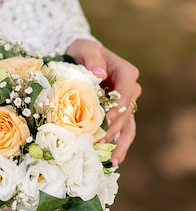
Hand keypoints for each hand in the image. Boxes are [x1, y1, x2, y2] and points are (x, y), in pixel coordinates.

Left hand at [66, 39, 140, 164]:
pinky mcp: (117, 115)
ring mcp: (124, 104)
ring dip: (120, 143)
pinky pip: (121, 132)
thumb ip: (92, 59)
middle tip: (99, 141)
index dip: (117, 107)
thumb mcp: (85, 49)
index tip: (106, 121)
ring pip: (128, 126)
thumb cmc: (83, 51)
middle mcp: (130, 90)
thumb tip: (99, 74)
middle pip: (126, 113)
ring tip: (112, 159)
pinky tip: (112, 161)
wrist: (80, 58)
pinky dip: (117, 146)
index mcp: (126, 73)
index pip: (126, 91)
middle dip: (113, 129)